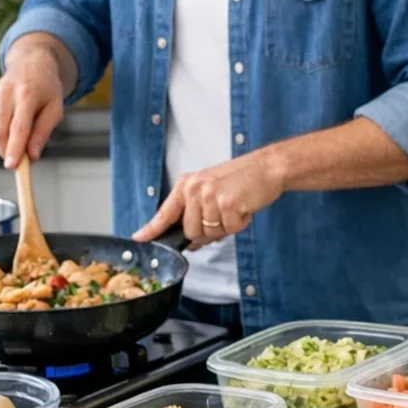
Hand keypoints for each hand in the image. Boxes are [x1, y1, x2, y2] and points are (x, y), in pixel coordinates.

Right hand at [0, 47, 65, 168]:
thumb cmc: (47, 89)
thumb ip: (43, 133)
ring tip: (24, 133)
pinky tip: (13, 121)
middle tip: (21, 162)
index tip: (12, 166)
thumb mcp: (55, 110)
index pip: (18, 128)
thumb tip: (33, 156)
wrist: (31, 65)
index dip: (14, 149)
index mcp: (26, 95)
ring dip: (7, 142)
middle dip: (7, 151)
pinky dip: (2, 132)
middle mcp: (5, 94)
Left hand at [133, 148, 285, 247]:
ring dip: (225, 227)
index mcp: (188, 184)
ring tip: (235, 208)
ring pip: (209, 233)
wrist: (267, 167)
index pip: (165, 212)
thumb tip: (191, 240)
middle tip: (224, 217)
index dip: (152, 229)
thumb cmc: (242, 178)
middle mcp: (195, 189)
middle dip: (207, 232)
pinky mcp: (228, 204)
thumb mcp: (211, 187)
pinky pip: (228, 230)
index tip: (139, 237)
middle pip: (190, 231)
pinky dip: (239, 224)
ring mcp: (210, 196)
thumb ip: (195, 210)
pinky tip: (244, 208)